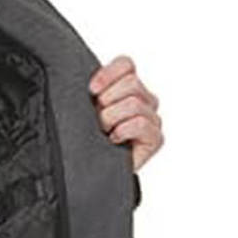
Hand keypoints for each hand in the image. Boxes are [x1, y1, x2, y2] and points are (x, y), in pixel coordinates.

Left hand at [89, 55, 163, 171]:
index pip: (126, 65)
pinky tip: (114, 139)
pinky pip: (140, 123)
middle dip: (107, 101)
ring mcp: (152, 119)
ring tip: (105, 132)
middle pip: (131, 83)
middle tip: (98, 119)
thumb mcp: (84, 111)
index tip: (92, 90)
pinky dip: (123, 130)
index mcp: (127, 88)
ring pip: (134, 103)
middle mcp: (143, 100)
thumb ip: (91, 91)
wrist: (93, 173)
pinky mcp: (155, 138)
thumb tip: (82, 78)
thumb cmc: (88, 141)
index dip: (108, 73)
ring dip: (112, 118)